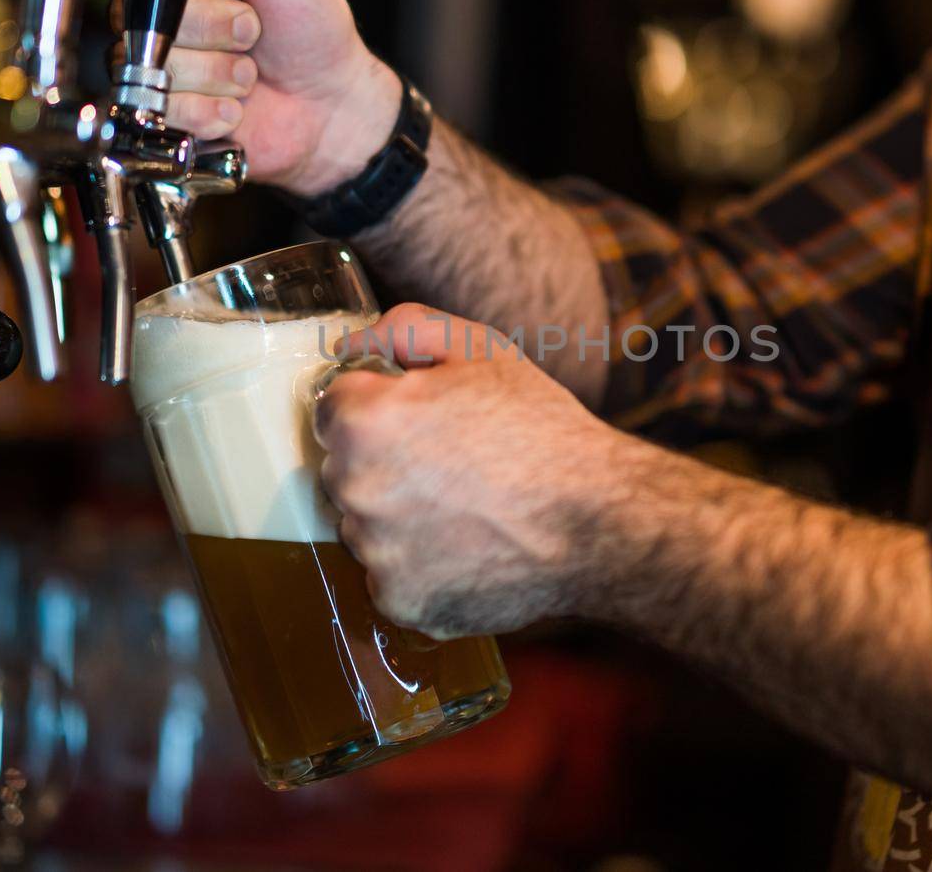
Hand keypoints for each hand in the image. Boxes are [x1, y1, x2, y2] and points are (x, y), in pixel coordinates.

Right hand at [109, 0, 400, 194]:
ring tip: (249, 71)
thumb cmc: (311, 23)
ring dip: (221, 70)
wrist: (332, 100)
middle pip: (145, 15)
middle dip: (217, 24)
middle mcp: (157, 20)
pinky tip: (238, 106)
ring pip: (157, 66)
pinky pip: (166, 110)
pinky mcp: (166, 119)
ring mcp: (158, 72)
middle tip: (254, 31)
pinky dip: (214, 109)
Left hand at [314, 304, 620, 638]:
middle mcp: (356, 489)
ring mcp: (376, 553)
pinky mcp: (400, 600)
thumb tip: (350, 348)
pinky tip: (468, 546)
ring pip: (365, 527)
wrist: (598, 523)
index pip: (333, 409)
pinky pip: (392, 576)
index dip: (379, 409)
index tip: (418, 421)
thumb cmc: (541, 430)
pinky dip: (420, 566)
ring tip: (465, 508)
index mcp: (365, 421)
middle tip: (450, 464)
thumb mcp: (481, 350)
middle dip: (383, 462)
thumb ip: (403, 330)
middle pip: (344, 470)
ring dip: (398, 517)